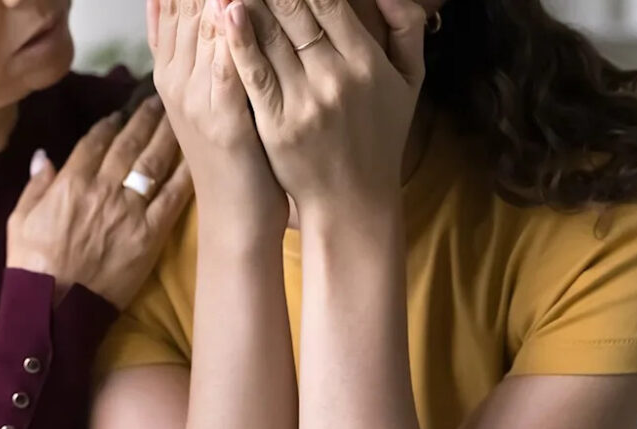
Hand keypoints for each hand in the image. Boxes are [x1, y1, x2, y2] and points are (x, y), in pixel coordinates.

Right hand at [7, 99, 192, 308]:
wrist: (55, 307)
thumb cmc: (32, 266)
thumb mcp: (19, 220)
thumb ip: (35, 185)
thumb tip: (44, 156)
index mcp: (71, 181)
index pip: (96, 140)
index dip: (112, 122)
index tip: (123, 111)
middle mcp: (104, 188)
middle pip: (130, 143)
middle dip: (146, 118)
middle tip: (160, 100)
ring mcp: (130, 210)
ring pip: (154, 162)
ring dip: (168, 136)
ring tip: (179, 117)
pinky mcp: (150, 234)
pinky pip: (173, 198)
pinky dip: (186, 176)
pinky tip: (198, 158)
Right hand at [151, 0, 288, 236]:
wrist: (236, 218)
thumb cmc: (237, 159)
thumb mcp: (213, 100)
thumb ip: (208, 55)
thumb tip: (210, 8)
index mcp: (174, 70)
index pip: (172, 2)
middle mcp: (177, 78)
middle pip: (183, 3)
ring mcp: (195, 98)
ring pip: (200, 24)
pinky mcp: (222, 119)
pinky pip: (225, 66)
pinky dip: (232, 32)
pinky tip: (235, 5)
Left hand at [224, 0, 426, 213]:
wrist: (353, 201)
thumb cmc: (380, 136)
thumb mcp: (409, 82)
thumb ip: (407, 26)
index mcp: (367, 62)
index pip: (330, 2)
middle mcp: (336, 77)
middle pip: (297, 11)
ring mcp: (304, 102)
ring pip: (271, 37)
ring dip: (251, 2)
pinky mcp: (276, 124)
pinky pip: (254, 75)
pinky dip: (238, 41)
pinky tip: (227, 12)